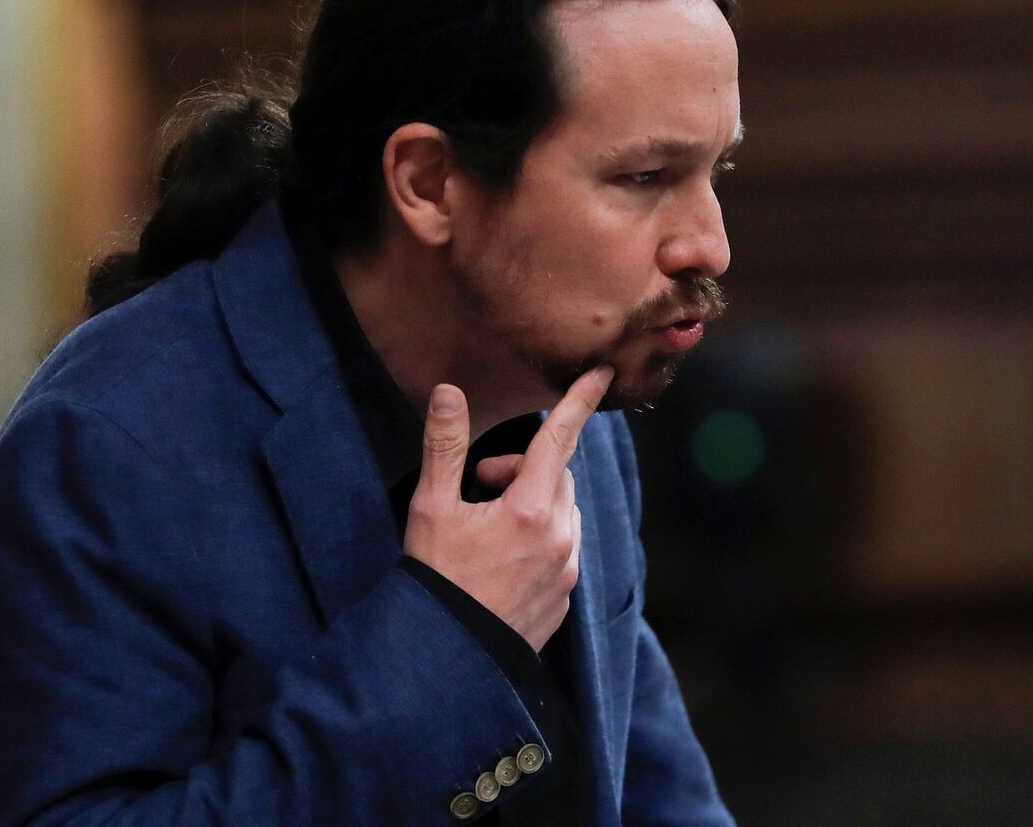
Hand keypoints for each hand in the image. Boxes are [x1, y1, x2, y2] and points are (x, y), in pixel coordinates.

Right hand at [403, 367, 612, 651]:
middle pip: (557, 477)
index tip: (601, 372)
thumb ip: (445, 446)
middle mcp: (559, 539)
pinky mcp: (564, 599)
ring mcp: (566, 572)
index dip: (578, 402)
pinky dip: (542, 539)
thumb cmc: (434, 579)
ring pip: (564, 513)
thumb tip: (450, 392)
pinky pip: (563, 551)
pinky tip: (503, 558)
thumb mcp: (430, 509)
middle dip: (525, 468)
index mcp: (529, 510)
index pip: (559, 440)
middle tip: (481, 483)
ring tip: (489, 524)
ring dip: (536, 503)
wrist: (445, 660)